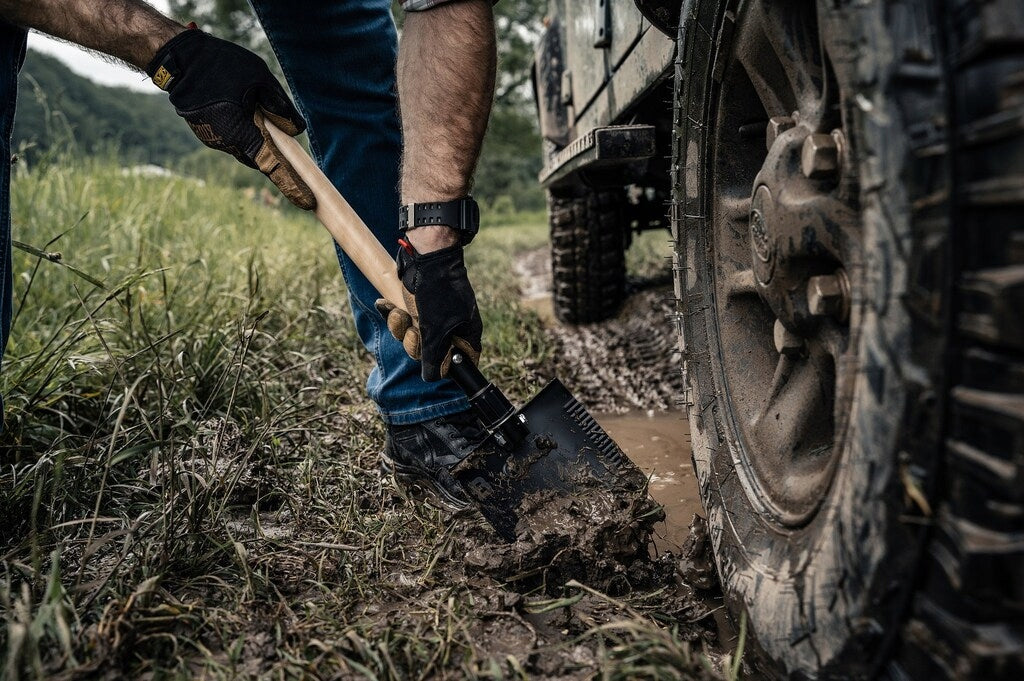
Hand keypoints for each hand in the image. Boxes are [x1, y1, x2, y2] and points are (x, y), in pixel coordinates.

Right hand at [146, 28, 314, 210]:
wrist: (177, 59)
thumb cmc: (220, 65)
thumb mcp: (260, 79)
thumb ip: (281, 107)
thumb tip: (296, 131)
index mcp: (240, 133)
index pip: (273, 166)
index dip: (292, 184)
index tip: (308, 202)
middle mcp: (226, 143)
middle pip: (262, 157)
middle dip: (277, 154)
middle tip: (289, 145)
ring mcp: (215, 140)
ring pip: (247, 146)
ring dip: (258, 136)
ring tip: (254, 105)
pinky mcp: (209, 133)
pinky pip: (234, 137)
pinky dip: (244, 129)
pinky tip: (240, 106)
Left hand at [375, 244, 481, 381]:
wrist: (424, 255)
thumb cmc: (437, 292)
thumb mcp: (435, 330)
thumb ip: (434, 358)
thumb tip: (432, 378)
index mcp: (466, 332)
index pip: (464, 360)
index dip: (450, 366)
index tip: (436, 364)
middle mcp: (452, 326)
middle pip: (432, 353)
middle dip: (416, 343)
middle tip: (415, 330)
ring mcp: (434, 316)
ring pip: (414, 337)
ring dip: (402, 327)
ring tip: (402, 313)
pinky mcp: (417, 305)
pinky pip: (404, 320)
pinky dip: (394, 314)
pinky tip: (386, 305)